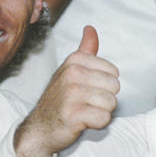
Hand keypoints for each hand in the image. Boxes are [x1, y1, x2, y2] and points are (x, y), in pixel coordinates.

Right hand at [14, 26, 119, 156]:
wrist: (40, 128)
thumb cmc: (60, 99)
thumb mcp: (70, 70)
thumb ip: (85, 50)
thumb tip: (90, 28)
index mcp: (75, 61)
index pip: (114, 72)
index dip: (105, 85)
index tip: (87, 89)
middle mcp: (72, 74)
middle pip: (114, 87)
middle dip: (105, 99)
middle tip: (86, 103)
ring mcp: (71, 94)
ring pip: (111, 103)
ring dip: (101, 112)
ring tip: (84, 111)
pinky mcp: (73, 115)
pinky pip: (104, 118)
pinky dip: (97, 124)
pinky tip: (83, 122)